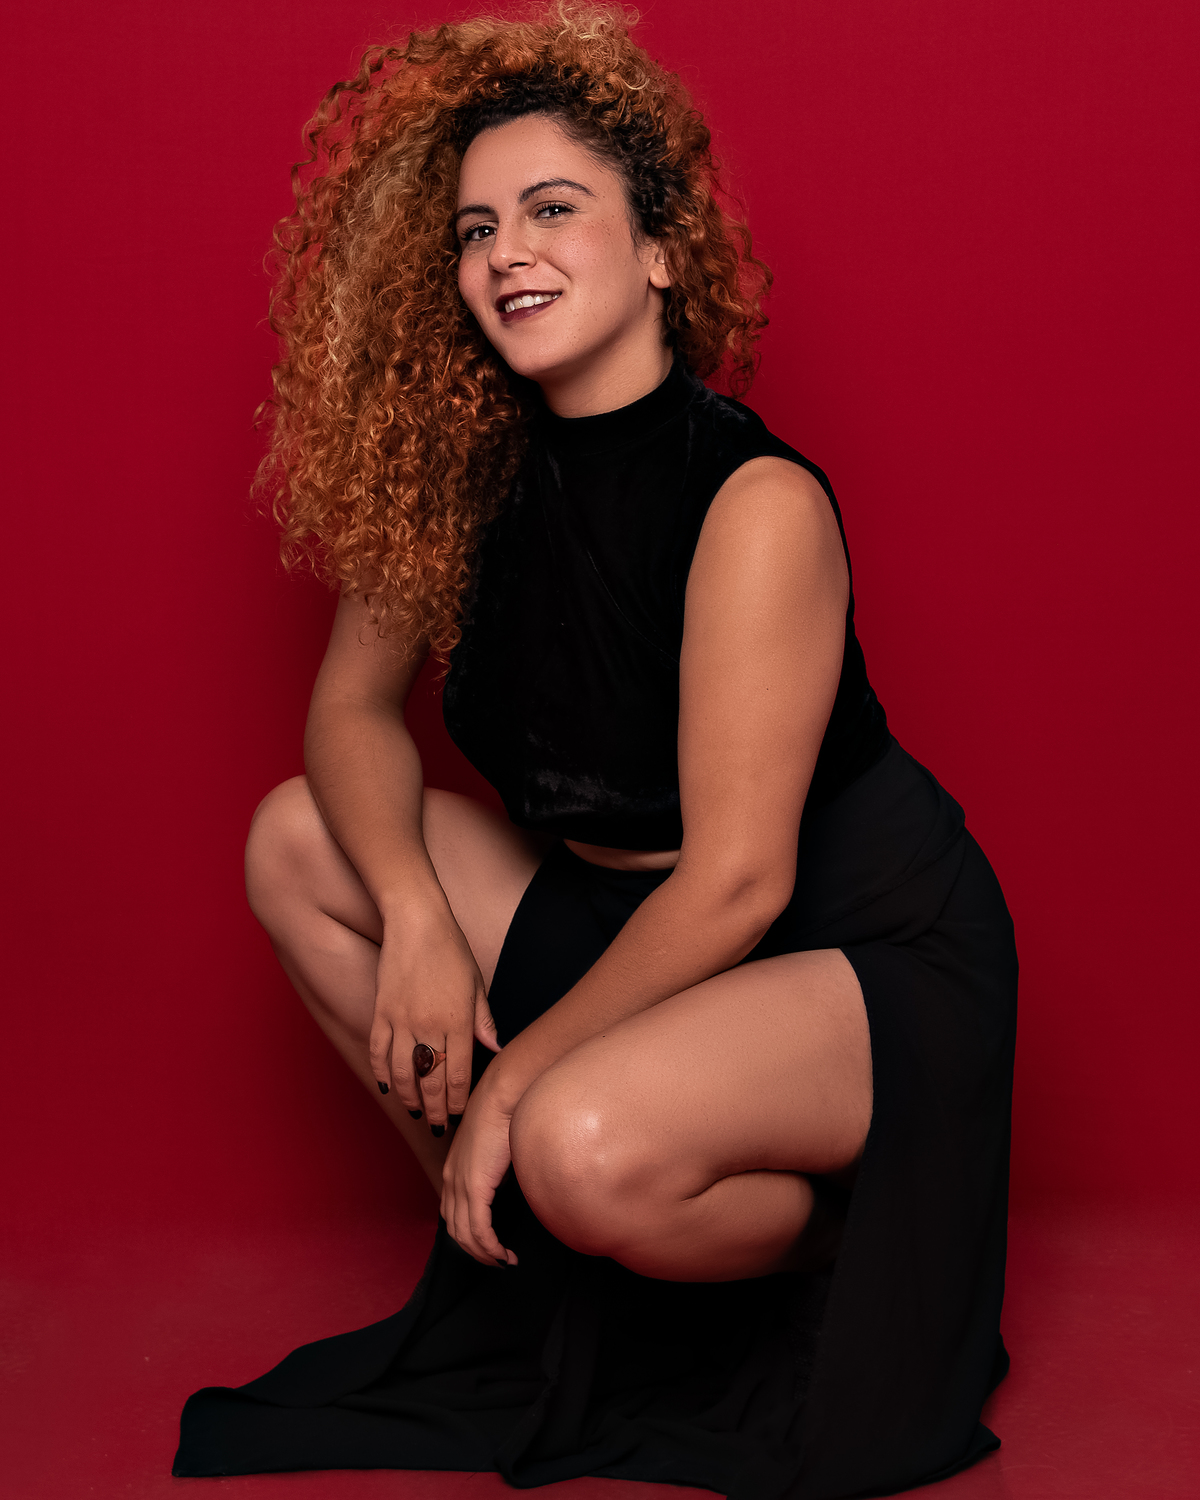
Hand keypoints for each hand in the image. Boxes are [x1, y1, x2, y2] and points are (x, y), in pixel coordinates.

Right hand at [368, 910, 499, 1130]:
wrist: (416, 921)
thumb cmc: (451, 950)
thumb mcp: (476, 984)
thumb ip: (483, 1021)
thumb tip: (495, 1049)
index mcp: (458, 1020)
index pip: (459, 1073)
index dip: (458, 1099)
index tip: (460, 1113)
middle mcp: (429, 1025)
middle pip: (431, 1080)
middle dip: (436, 1108)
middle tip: (438, 1125)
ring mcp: (401, 1020)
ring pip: (403, 1072)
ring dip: (409, 1098)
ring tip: (416, 1112)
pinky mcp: (381, 1012)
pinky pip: (378, 1051)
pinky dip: (382, 1073)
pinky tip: (388, 1087)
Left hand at [441, 1077, 517, 1265]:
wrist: (502, 1096)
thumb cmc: (504, 1114)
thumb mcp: (492, 1149)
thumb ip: (491, 1170)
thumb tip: (503, 1187)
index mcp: (453, 1171)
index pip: (452, 1214)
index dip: (468, 1236)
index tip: (488, 1246)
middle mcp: (451, 1180)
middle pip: (456, 1230)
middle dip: (476, 1252)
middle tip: (497, 1261)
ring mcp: (460, 1184)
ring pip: (466, 1235)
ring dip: (485, 1254)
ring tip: (504, 1261)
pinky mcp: (475, 1187)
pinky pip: (480, 1229)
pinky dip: (491, 1247)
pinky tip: (503, 1255)